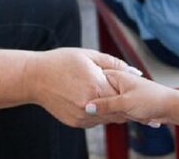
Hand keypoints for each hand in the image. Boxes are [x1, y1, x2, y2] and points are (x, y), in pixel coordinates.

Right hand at [25, 48, 140, 127]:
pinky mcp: (75, 123)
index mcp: (96, 87)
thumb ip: (114, 65)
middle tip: (138, 104)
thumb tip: (135, 71)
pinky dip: (101, 114)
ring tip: (121, 103)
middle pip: (118, 111)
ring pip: (108, 119)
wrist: (35, 77)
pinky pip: (95, 121)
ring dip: (115, 111)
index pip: (124, 97)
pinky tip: (102, 104)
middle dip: (128, 107)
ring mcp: (81, 117)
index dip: (134, 96)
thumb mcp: (89, 56)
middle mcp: (90, 106)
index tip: (143, 94)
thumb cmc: (62, 62)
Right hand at [85, 68, 177, 126]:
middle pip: (100, 95)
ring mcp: (121, 93)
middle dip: (105, 106)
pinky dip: (119, 116)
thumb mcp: (125, 102)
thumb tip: (88, 107)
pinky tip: (128, 117)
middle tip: (117, 110)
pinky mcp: (125, 103)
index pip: (95, 81)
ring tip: (129, 113)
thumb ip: (106, 104)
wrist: (171, 106)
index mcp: (116, 76)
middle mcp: (117, 83)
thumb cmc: (152, 99)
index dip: (91, 93)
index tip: (89, 104)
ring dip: (115, 113)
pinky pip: (115, 111)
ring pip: (108, 105)